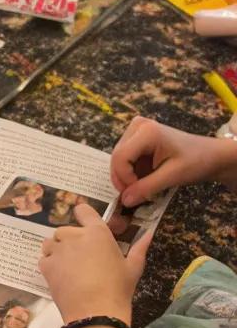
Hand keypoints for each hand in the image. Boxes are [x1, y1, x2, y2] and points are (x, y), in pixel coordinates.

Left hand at [39, 202, 147, 322]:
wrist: (96, 312)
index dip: (83, 216)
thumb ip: (139, 248)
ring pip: (51, 243)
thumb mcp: (133, 268)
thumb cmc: (118, 289)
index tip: (85, 227)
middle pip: (65, 230)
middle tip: (82, 258)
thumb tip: (150, 233)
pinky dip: (50, 265)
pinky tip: (61, 276)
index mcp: (96, 232)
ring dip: (57, 250)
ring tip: (69, 267)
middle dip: (71, 240)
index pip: (83, 210)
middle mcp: (74, 236)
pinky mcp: (46, 266)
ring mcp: (58, 250)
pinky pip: (44, 259)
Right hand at [111, 116, 236, 205]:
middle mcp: (138, 126)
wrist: (210, 155)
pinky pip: (126, 158)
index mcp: (147, 131)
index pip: (121, 157)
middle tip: (137, 195)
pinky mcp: (138, 137)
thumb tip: (124, 201)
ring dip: (128, 176)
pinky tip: (146, 177)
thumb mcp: (173, 176)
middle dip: (124, 179)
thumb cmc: (196, 162)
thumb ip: (147, 188)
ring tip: (144, 186)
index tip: (138, 193)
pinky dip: (132, 172)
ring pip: (119, 159)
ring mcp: (137, 130)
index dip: (124, 178)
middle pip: (117, 157)